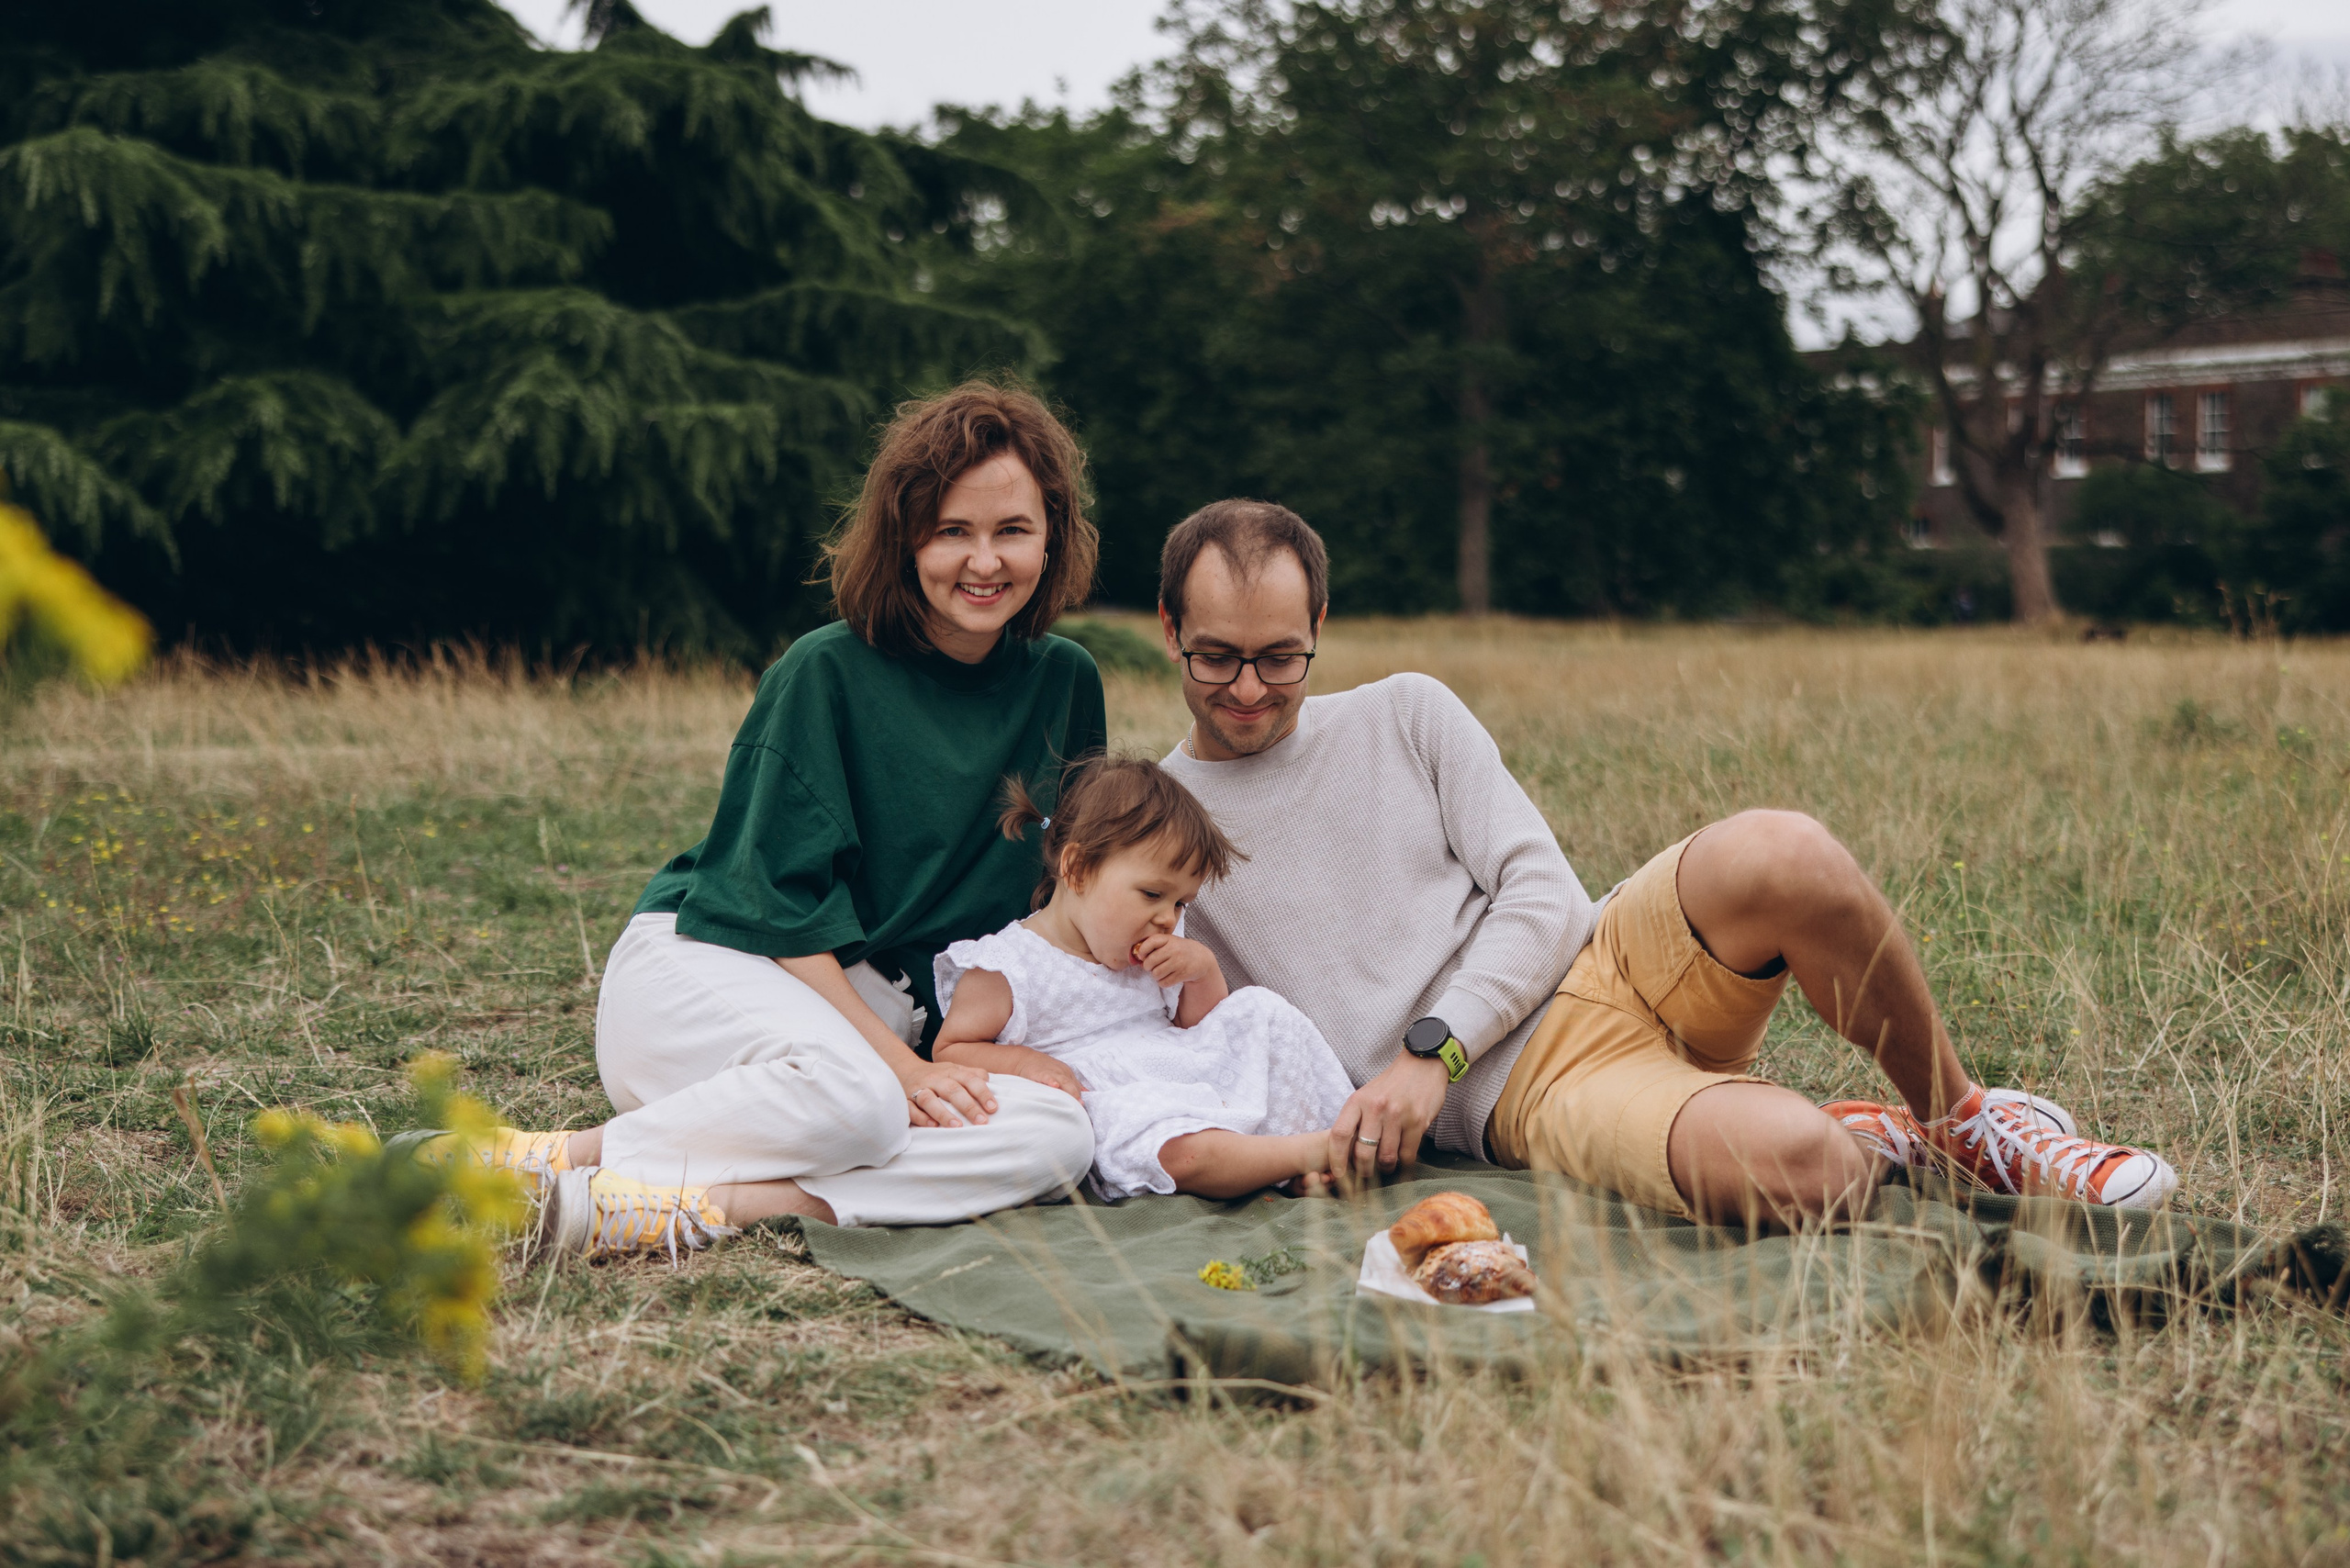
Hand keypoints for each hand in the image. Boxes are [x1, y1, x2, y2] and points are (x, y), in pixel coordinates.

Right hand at [896, 1058, 998, 1127]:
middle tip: (981, 1121)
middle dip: (968, 1106)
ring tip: (957, 1126)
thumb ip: (972, 1074)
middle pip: (952, 1090)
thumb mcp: (955, 1069)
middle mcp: (935, 1079)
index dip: (982, 1093)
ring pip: (928, 1099)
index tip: (993, 1108)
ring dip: (943, 1113)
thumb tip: (990, 1081)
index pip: (969, 1080)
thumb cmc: (937, 1075)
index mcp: (951, 1071)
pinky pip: (909, 1108)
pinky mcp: (904, 1100)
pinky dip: (920, 1117)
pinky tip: (932, 1126)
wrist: (904, 1069)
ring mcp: (918, 1089)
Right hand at [1000, 1045, 1085, 1101]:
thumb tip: (1086, 1093)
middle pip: (1072, 1085)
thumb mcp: (1059, 1074)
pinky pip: (1048, 1077)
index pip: (1076, 1087)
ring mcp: (1052, 1072)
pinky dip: (1052, 1081)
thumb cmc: (1043, 1069)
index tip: (1082, 1109)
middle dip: (1076, 1097)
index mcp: (1067, 1074)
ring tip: (1074, 1101)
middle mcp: (1062, 1072)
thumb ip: (1071, 1084)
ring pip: (1064, 1082)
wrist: (1024, 1059)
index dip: (1079, 1098)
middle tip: (1080, 1108)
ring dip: (1069, 1091)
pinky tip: (1055, 1086)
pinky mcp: (1040, 1073)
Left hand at [1133, 932, 1219, 988]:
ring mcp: (1179, 962)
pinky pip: (1164, 983)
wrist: (1201, 959)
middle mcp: (1174, 949)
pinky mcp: (1182, 974)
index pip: (1149, 942)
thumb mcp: (1169, 942)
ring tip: (1161, 971)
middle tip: (1153, 966)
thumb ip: (1154, 947)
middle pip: (1150, 962)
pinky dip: (1163, 982)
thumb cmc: (1180, 950)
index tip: (1142, 955)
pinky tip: (1168, 977)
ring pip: (1156, 974)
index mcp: (1169, 939)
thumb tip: (1136, 958)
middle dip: (1148, 967)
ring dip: (1156, 975)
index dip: (1142, 951)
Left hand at [1327, 1052, 1450, 1188]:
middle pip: (1362, 1153)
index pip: (1339, 1135)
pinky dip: (1403, 1163)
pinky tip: (1402, 1158)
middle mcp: (1375, 1107)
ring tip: (1385, 1166)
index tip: (1339, 1173)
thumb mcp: (1367, 1095)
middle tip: (1365, 1175)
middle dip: (1363, 1171)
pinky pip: (1407, 1155)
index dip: (1336, 1159)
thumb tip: (1346, 1153)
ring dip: (1385, 1168)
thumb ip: (1356, 1119)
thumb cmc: (1391, 1084)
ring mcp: (1397, 1115)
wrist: (1422, 1064)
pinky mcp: (1417, 1122)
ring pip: (1386, 1157)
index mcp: (1357, 1100)